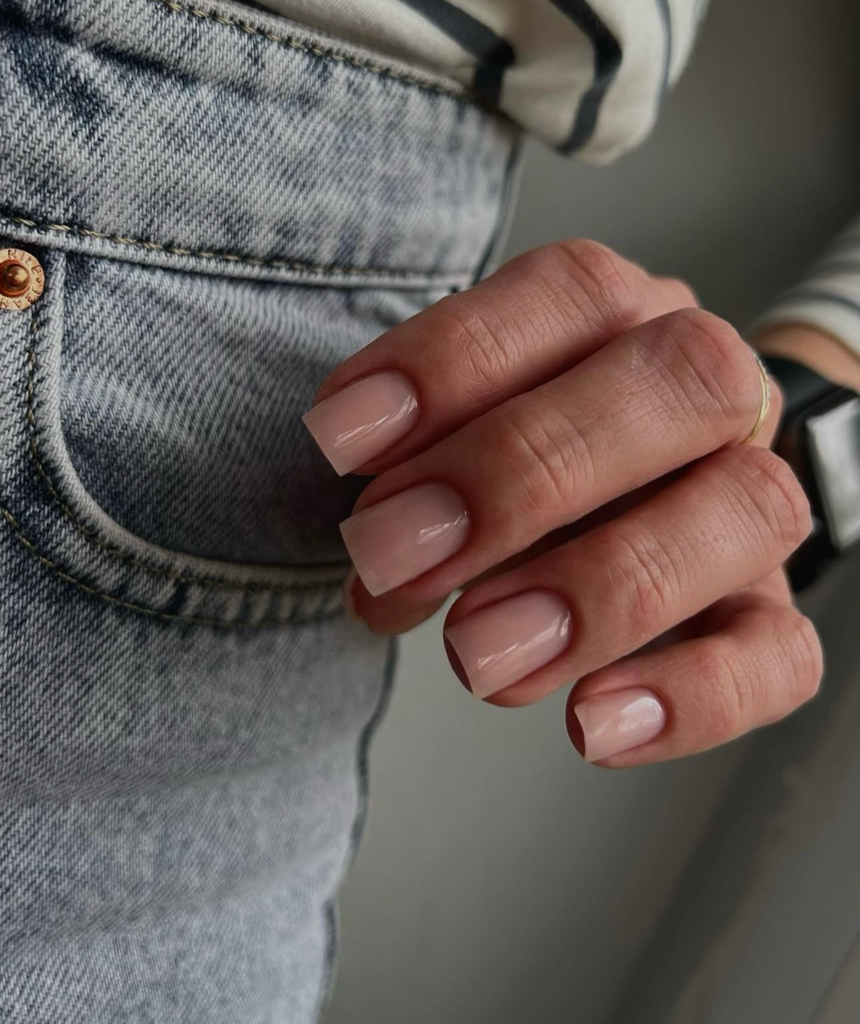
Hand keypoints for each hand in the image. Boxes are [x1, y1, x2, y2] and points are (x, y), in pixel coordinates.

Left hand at [302, 240, 822, 765]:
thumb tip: (381, 566)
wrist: (621, 498)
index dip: (456, 357)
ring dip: (601, 588)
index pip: (576, 292)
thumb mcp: (450, 442)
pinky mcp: (766, 614)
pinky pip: (781, 655)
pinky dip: (691, 698)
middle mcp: (712, 396)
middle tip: (395, 552)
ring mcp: (752, 503)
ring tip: (475, 654)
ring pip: (746, 512)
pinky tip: (589, 727)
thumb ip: (415, 477)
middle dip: (523, 470)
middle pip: (683, 381)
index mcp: (627, 323)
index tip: (343, 439)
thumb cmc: (514, 462)